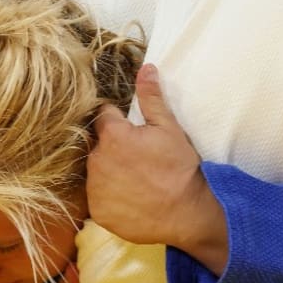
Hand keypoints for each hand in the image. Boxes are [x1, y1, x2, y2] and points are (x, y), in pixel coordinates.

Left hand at [86, 64, 228, 272]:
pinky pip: (99, 197)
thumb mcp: (169, 128)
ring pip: (97, 171)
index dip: (118, 121)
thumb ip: (151, 98)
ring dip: (110, 171)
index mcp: (112, 136)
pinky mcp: (98, 212)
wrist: (187, 214)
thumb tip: (144, 68)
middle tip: (139, 157)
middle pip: (98, 145)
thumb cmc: (180, 168)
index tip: (132, 131)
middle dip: (113, 146)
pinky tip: (131, 197)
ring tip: (136, 179)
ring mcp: (95, 189)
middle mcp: (96, 161)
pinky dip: (110, 196)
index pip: (104, 116)